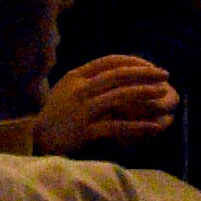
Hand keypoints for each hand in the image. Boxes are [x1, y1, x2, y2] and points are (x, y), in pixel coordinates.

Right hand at [32, 54, 179, 154]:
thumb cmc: (56, 114)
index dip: (133, 62)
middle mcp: (79, 89)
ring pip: (120, 96)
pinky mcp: (85, 130)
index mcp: (75, 76)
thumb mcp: (67, 89)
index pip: (110, 61)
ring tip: (164, 94)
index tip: (150, 65)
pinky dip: (138, 126)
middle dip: (145, 74)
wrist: (36, 139)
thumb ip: (88, 78)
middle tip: (165, 75)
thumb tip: (116, 70)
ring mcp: (82, 109)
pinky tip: (154, 126)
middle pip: (118, 76)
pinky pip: (117, 126)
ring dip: (145, 93)